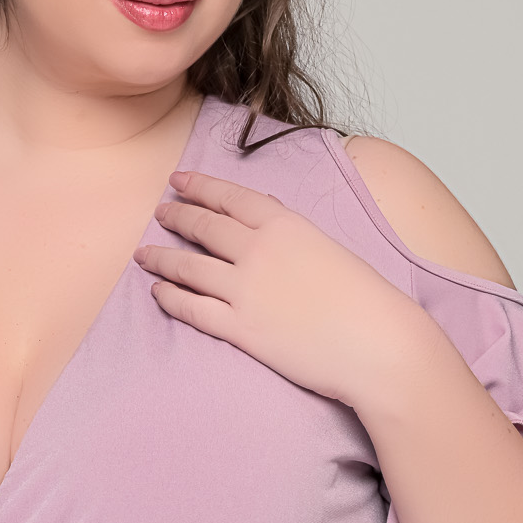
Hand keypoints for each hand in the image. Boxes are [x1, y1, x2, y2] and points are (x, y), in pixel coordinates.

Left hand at [133, 169, 427, 408]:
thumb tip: (270, 226)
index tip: (179, 180)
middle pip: (204, 227)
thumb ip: (294, 237)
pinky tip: (159, 293)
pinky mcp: (241, 328)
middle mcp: (259, 251)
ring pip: (189, 267)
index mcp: (286, 225)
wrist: (378, 343)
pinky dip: (171, 298)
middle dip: (178, 217)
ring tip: (145, 254)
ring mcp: (246, 290)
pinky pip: (194, 309)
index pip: (231, 197)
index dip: (200, 186)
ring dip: (162, 258)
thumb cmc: (367, 300)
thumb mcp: (330, 249)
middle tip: (160, 212)